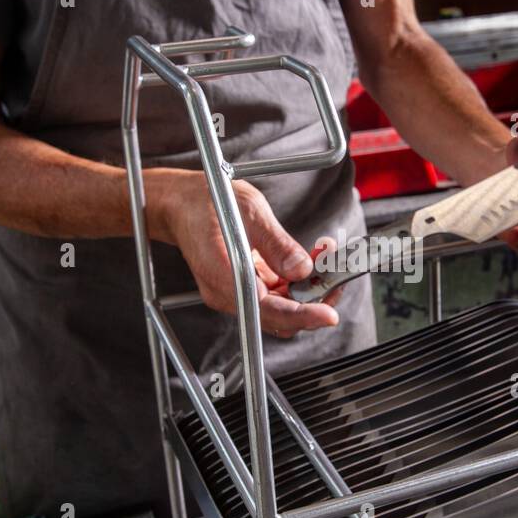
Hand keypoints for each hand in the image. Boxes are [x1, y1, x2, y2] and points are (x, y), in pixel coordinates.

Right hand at [159, 172, 342, 337]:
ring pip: (278, 308)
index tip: (329, 314)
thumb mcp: (250, 211)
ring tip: (325, 264)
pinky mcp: (241, 288)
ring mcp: (233, 293)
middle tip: (337, 280)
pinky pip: (272, 296)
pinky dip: (293, 285)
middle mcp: (226, 294)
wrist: (180, 204)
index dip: (302, 315)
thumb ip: (277, 245)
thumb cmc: (207, 201)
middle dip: (311, 302)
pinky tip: (308, 264)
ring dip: (305, 293)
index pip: (267, 309)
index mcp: (222, 276)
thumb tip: (304, 269)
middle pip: (276, 316)